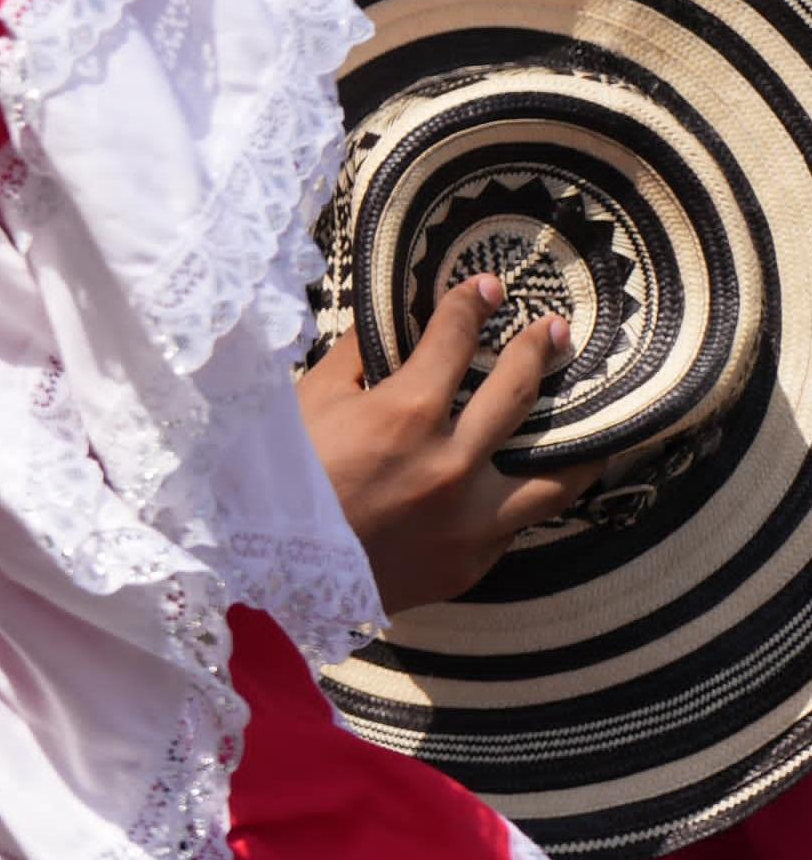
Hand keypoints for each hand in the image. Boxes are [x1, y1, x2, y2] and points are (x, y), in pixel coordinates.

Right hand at [301, 273, 602, 613]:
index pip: (454, 339)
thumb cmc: (276, 480)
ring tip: (593, 425)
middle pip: (518, 393)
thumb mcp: (305, 404)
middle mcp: (453, 464)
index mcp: (406, 415)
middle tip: (556, 332)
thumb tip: (385, 330)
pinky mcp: (471, 562)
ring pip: (554, 477)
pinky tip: (525, 486)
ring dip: (578, 442)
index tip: (489, 287)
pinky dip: (521, 499)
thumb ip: (354, 362)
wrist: (266, 573)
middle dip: (538, 351)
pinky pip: (514, 524)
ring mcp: (471, 519)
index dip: (472, 304)